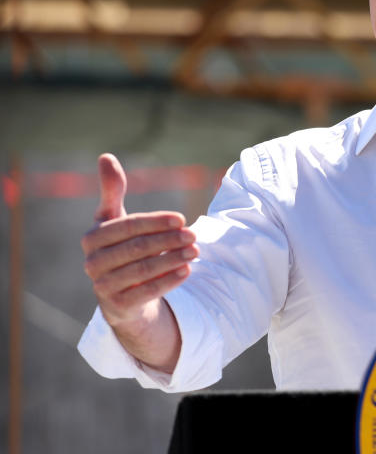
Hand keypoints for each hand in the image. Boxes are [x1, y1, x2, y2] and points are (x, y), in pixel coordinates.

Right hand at [81, 153, 196, 327]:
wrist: (121, 295)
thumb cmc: (121, 248)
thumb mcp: (116, 220)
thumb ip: (112, 191)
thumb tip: (105, 156)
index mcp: (92, 238)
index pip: (127, 226)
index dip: (155, 221)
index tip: (182, 218)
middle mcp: (92, 262)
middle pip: (136, 248)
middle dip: (168, 240)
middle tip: (194, 235)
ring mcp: (102, 287)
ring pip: (142, 270)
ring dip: (172, 259)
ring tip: (196, 251)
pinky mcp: (118, 307)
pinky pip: (146, 293)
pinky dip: (168, 281)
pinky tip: (187, 271)